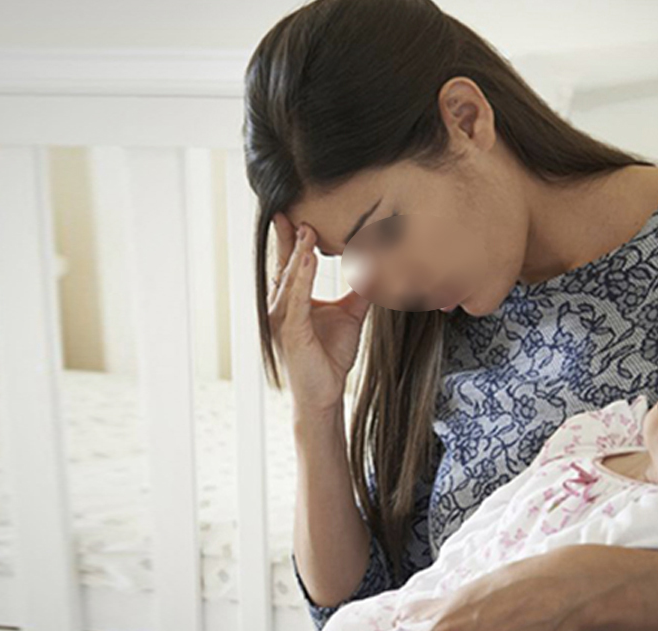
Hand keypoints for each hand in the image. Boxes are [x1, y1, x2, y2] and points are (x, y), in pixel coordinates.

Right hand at [267, 213, 371, 413]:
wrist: (324, 394)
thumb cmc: (330, 357)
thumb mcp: (350, 315)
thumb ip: (359, 291)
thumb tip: (377, 268)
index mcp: (291, 300)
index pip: (290, 262)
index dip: (294, 238)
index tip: (300, 212)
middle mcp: (280, 305)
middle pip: (284, 263)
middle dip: (289, 237)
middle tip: (293, 209)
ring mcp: (282, 318)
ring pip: (290, 277)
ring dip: (298, 251)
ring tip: (306, 228)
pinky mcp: (291, 331)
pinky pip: (297, 298)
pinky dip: (302, 276)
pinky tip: (308, 257)